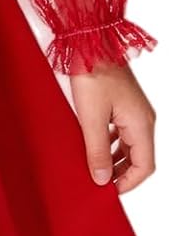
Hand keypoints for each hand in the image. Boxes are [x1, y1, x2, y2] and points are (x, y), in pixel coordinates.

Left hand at [70, 60, 156, 194]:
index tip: (108, 192)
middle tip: (99, 183)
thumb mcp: (91, 118)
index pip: (146, 167)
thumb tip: (102, 180)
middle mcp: (144, 119)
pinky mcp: (124, 103)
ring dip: (116, 159)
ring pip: (130, 145)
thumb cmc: (92, 76)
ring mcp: (135, 110)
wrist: (90, 42)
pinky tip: (94, 145)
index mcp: (142, 125)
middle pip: (140, 158)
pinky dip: (111, 143)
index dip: (129, 184)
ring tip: (94, 167)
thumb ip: (97, 151)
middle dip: (122, 174)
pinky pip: (122, 131)